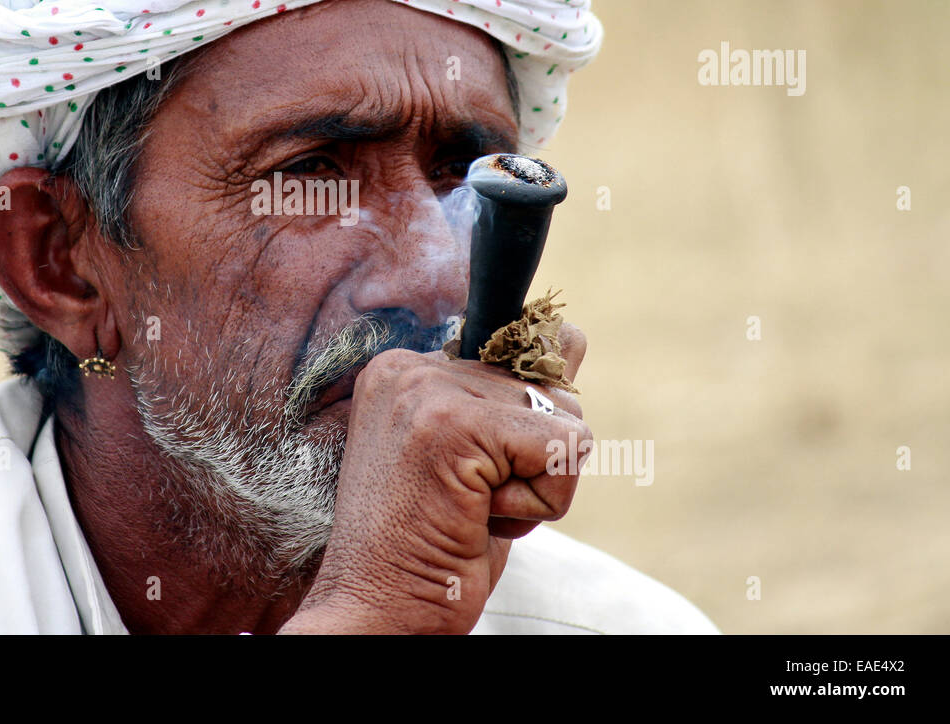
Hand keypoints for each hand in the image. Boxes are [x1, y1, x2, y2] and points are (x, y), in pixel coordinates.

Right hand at [281, 323, 588, 634]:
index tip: (464, 479)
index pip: (522, 358)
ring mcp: (429, 391)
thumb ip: (517, 396)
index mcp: (408, 370)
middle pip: (550, 390)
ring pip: (563, 419)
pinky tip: (481, 519)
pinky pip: (564, 447)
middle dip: (533, 462)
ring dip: (538, 485)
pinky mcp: (454, 424)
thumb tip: (571, 337)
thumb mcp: (478, 460)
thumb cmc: (429, 548)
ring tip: (473, 513)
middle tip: (469, 504)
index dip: (521, 438)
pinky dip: (543, 501)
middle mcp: (413, 367)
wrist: (377, 611)